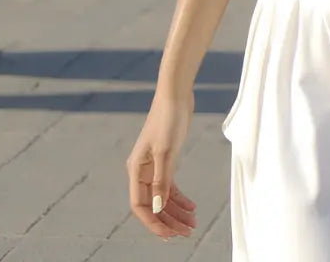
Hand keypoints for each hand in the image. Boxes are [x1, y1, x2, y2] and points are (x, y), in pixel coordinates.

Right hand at [127, 92, 197, 239]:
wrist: (176, 95)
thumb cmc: (168, 120)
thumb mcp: (166, 152)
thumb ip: (162, 181)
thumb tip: (158, 208)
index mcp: (136, 170)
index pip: (141, 206)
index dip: (154, 222)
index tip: (170, 234)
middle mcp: (142, 171)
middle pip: (154, 205)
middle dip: (169, 220)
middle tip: (188, 232)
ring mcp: (154, 166)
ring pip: (163, 197)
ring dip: (177, 212)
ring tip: (193, 223)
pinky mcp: (166, 160)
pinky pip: (171, 186)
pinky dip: (181, 198)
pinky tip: (192, 207)